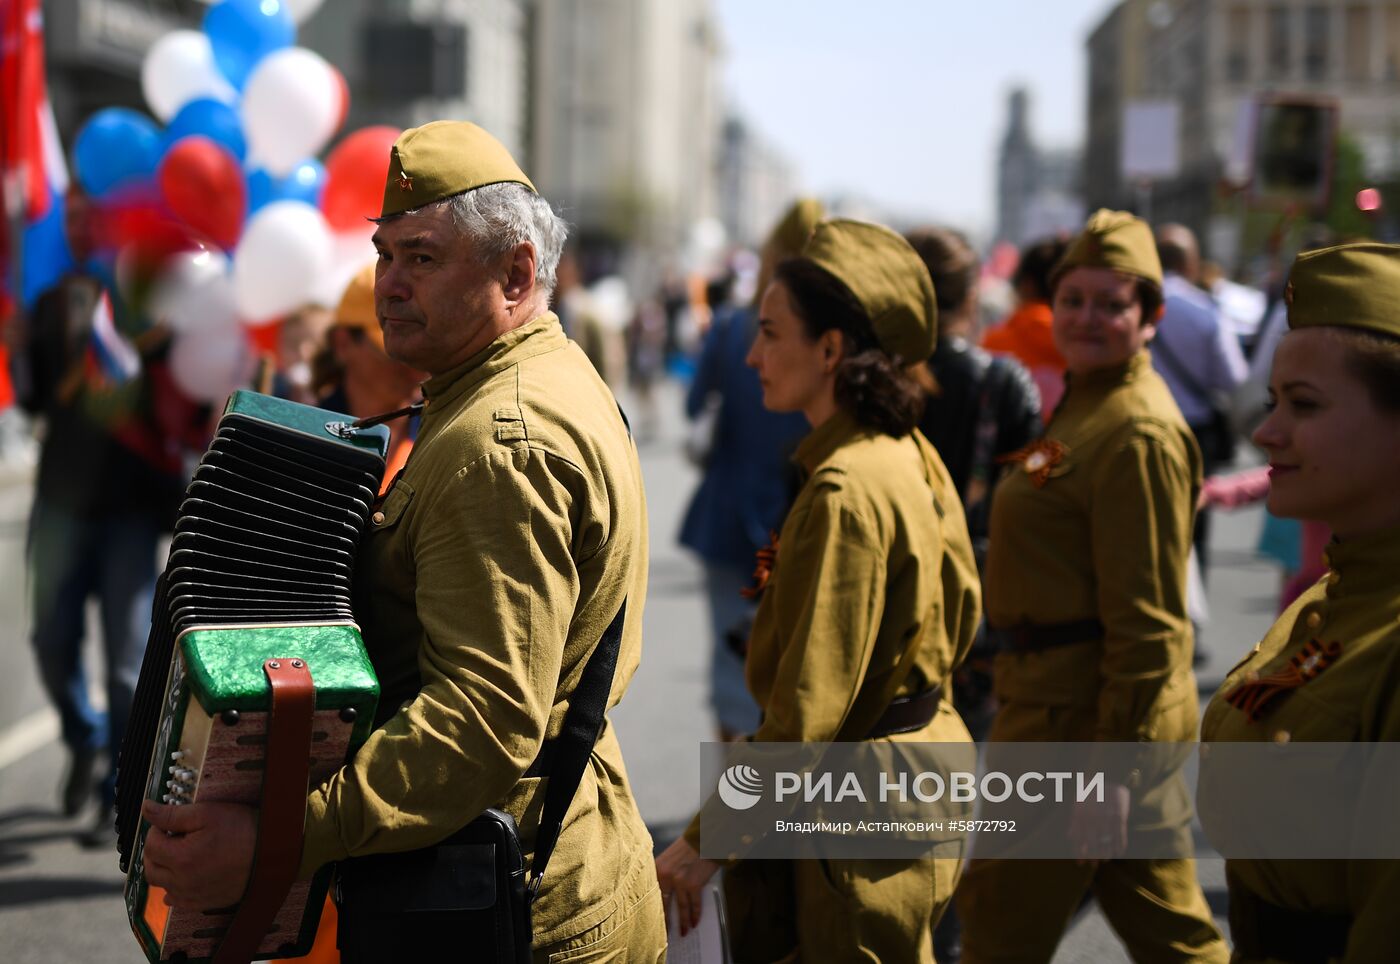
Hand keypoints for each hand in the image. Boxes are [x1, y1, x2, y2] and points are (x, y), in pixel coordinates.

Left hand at [140, 800, 257, 909]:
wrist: (272, 853)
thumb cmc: (242, 830)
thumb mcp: (207, 813)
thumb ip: (173, 814)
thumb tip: (146, 808)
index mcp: (180, 858)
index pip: (150, 844)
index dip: (157, 829)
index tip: (170, 823)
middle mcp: (182, 881)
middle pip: (151, 868)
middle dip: (155, 850)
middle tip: (171, 837)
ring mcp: (192, 895)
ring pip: (162, 885)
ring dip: (164, 868)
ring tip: (180, 853)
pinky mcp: (203, 902)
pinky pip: (177, 901)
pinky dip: (175, 888)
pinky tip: (185, 876)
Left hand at [654, 836, 719, 936]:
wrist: (704, 839)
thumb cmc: (686, 849)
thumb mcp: (668, 859)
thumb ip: (662, 876)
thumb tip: (662, 898)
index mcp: (657, 870)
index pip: (652, 896)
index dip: (653, 912)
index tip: (652, 924)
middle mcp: (666, 876)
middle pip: (664, 905)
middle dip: (666, 922)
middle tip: (666, 935)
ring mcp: (680, 881)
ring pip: (681, 908)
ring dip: (682, 922)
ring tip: (683, 933)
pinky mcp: (694, 884)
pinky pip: (694, 905)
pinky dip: (695, 915)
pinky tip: (694, 923)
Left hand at [1068, 781, 1128, 864]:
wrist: (1106, 774)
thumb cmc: (1089, 789)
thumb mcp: (1076, 802)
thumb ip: (1074, 821)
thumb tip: (1070, 836)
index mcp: (1080, 816)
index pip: (1079, 840)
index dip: (1079, 854)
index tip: (1079, 864)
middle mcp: (1093, 820)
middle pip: (1093, 845)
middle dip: (1093, 857)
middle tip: (1093, 865)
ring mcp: (1107, 819)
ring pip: (1107, 843)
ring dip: (1106, 854)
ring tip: (1104, 861)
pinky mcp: (1120, 817)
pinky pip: (1120, 836)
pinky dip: (1120, 846)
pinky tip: (1118, 853)